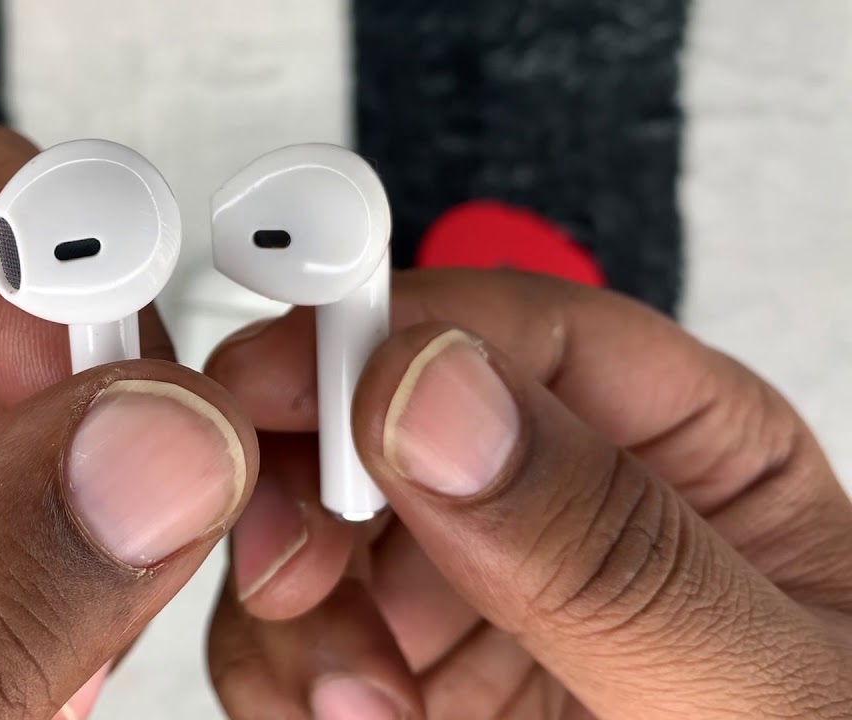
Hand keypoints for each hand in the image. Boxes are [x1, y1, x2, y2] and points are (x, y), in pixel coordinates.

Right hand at [206, 271, 851, 718]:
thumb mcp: (769, 691)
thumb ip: (611, 550)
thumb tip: (443, 401)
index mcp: (681, 453)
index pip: (516, 331)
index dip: (388, 328)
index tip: (290, 377)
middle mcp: (554, 508)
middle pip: (376, 413)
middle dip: (310, 476)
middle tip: (296, 555)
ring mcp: (466, 596)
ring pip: (308, 526)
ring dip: (294, 604)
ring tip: (361, 697)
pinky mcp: (400, 677)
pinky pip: (285, 637)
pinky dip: (282, 676)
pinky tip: (352, 716)